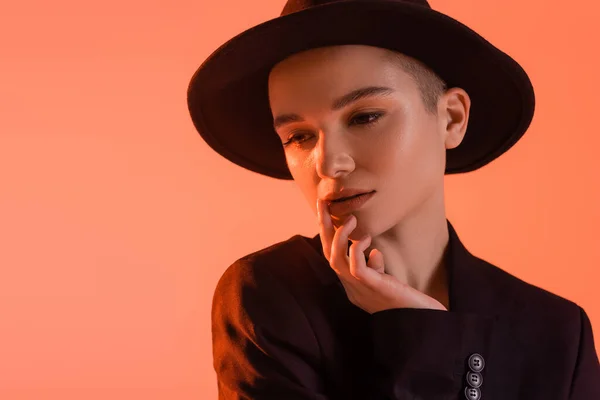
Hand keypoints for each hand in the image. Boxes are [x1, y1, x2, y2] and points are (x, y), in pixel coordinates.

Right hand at [316, 199, 447, 313]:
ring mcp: (359, 289)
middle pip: (327, 254)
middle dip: (324, 228)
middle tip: (323, 203)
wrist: (423, 322)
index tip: (326, 211)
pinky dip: (356, 249)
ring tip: (351, 219)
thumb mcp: (386, 281)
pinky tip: (366, 238)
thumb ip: (375, 267)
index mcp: (352, 285)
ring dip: (340, 236)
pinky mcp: (372, 288)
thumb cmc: (408, 301)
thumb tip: (374, 251)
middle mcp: (351, 287)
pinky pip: (356, 268)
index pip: (332, 256)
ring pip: (335, 261)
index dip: (326, 234)